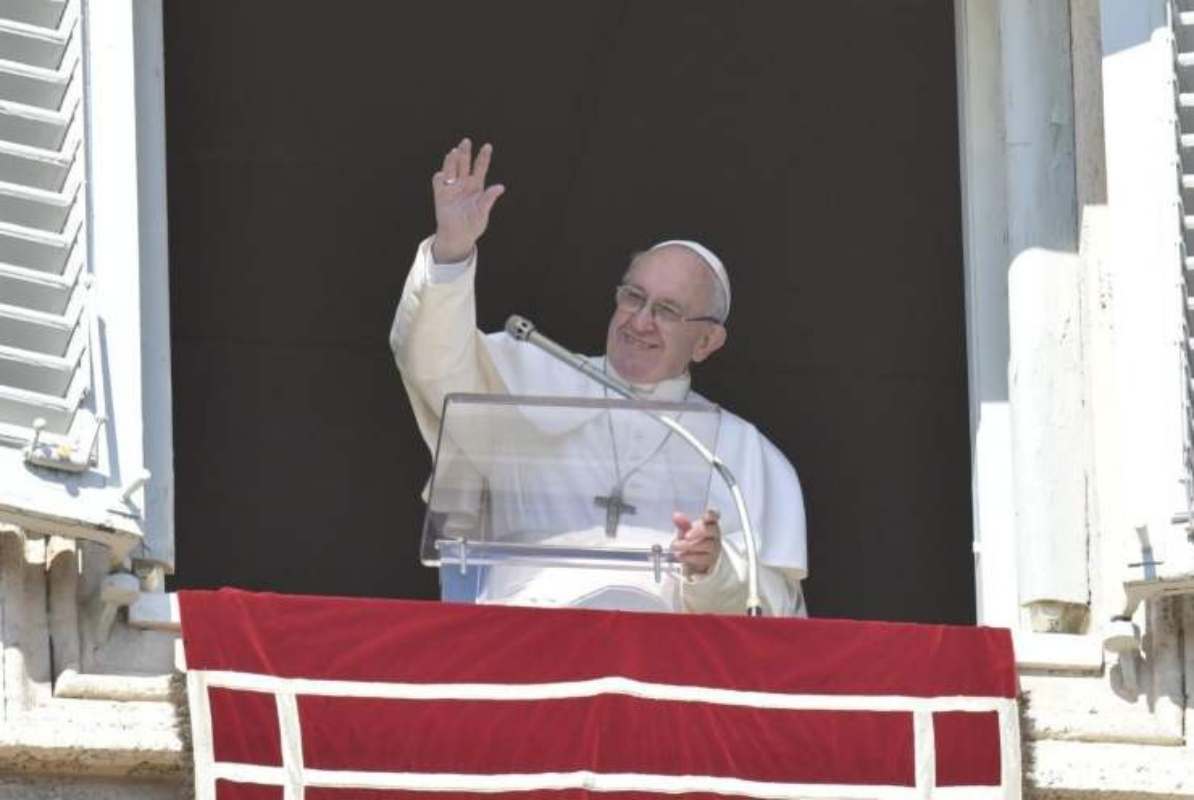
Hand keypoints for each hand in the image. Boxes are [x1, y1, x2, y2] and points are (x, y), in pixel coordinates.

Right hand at [431, 138, 505, 262]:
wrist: (458, 237)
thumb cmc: (473, 225)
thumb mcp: (483, 212)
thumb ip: (489, 199)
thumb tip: (501, 187)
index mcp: (477, 186)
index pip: (480, 167)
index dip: (484, 157)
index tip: (488, 146)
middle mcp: (464, 184)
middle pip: (464, 164)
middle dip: (465, 153)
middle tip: (466, 142)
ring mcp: (452, 188)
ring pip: (451, 169)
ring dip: (452, 161)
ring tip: (454, 152)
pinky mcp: (441, 195)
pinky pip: (439, 182)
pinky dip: (440, 177)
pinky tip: (443, 175)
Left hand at [671, 509, 720, 575]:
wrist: (696, 559)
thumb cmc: (693, 540)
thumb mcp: (686, 531)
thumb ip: (682, 523)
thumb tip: (676, 516)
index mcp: (709, 522)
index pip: (713, 515)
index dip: (711, 514)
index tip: (705, 516)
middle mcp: (714, 534)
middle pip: (711, 530)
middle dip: (698, 532)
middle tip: (686, 536)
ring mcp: (714, 547)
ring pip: (707, 545)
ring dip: (689, 545)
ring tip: (676, 546)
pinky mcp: (710, 559)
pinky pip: (702, 558)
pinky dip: (689, 557)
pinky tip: (680, 555)